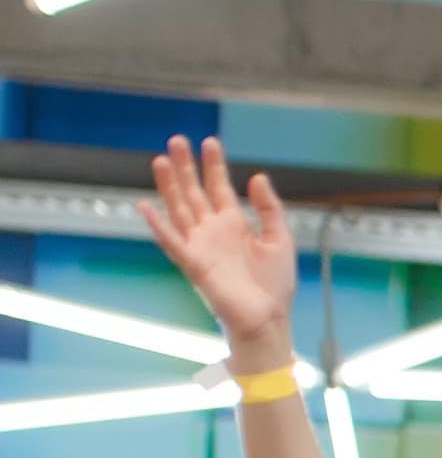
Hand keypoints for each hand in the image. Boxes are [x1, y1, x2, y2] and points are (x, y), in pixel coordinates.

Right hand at [139, 137, 293, 360]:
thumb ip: (269, 208)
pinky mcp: (193, 264)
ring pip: (178, 209)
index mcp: (233, 223)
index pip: (218, 186)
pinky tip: (145, 206)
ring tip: (162, 160)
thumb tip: (258, 177)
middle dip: (186, 167)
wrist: (269, 317)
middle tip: (177, 140)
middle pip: (193, 191)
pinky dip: (158, 226)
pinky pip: (172, 242)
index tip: (210, 141)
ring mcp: (200, 245)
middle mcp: (212, 230)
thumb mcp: (280, 239)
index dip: (214, 165)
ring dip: (169, 186)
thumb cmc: (274, 283)